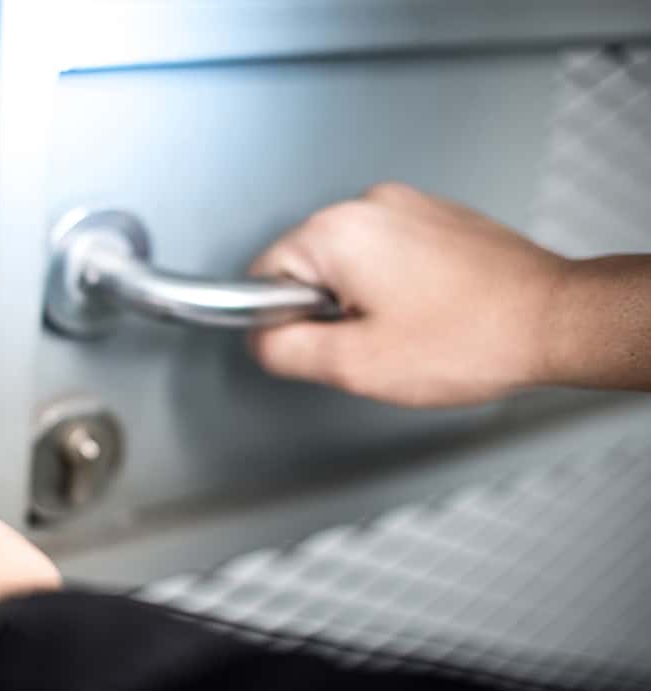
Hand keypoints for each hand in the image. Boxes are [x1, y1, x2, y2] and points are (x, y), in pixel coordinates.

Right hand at [248, 182, 570, 406]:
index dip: (281, 321)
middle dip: (325, 310)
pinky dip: (392, 283)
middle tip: (372, 341)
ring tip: (407, 327)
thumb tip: (259, 339)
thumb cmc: (471, 338)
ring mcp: (405, 205)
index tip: (320, 343)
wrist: (554, 320)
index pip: (261, 275)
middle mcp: (368, 204)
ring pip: (345, 261)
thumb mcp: (354, 364)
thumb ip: (283, 350)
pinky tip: (427, 311)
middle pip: (303, 265)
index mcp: (337, 232)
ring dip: (359, 297)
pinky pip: (385, 252)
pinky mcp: (434, 215)